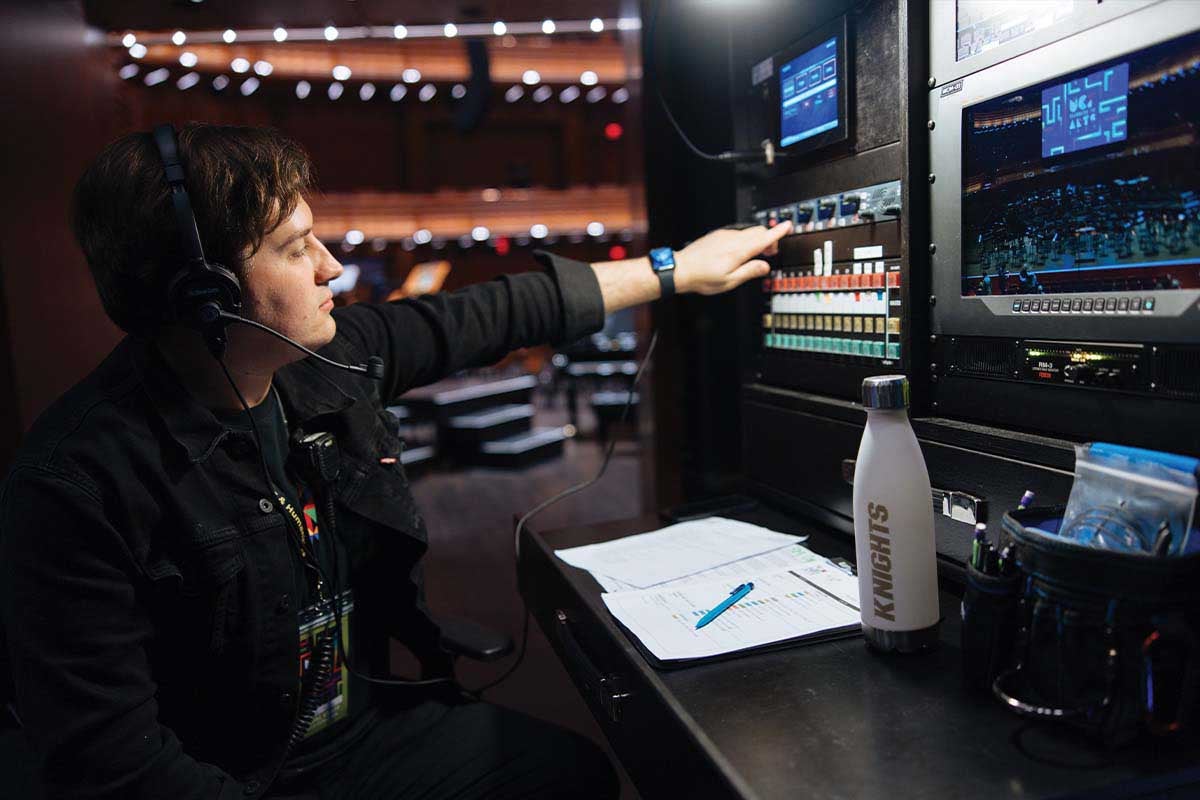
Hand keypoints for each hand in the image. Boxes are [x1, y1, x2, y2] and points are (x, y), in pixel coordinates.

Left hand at [674, 221, 792, 295]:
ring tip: (755, 254)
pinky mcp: (717, 235)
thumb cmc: (702, 277)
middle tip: (770, 252)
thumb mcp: (729, 281)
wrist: (680, 269)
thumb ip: (749, 272)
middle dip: (769, 239)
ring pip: (747, 232)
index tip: (788, 226)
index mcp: (738, 251)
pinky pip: (737, 233)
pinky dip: (745, 239)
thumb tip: (764, 267)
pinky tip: (740, 252)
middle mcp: (732, 240)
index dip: (778, 232)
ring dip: (756, 239)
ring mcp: (724, 235)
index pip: (763, 238)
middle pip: (758, 231)